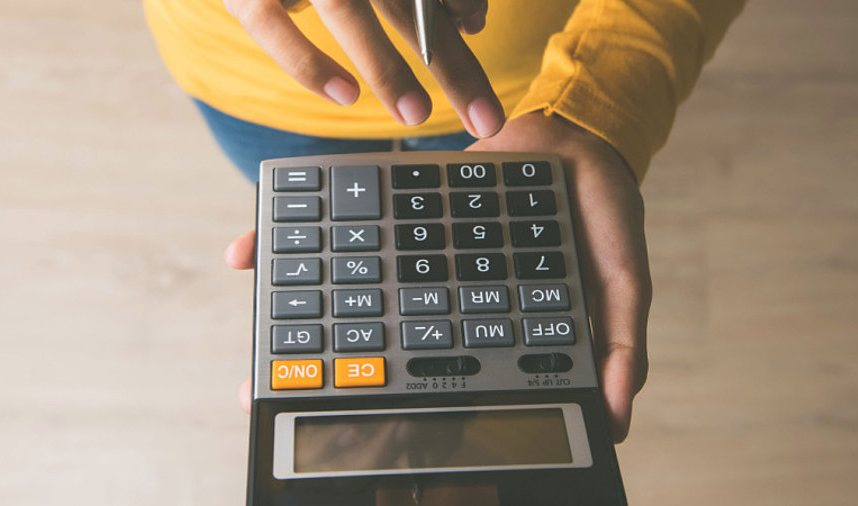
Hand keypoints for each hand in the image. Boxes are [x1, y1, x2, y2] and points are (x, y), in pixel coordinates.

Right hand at [222, 0, 504, 136]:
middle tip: (485, 118)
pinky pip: (270, 25)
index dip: (465, 9)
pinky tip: (346, 96)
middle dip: (451, 63)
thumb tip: (471, 22)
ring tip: (416, 116)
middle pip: (406, 6)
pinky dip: (308, 64)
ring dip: (387, 67)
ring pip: (346, 10)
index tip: (482, 51)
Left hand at [225, 112, 650, 441]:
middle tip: (267, 398)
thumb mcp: (624, 280)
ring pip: (353, 294)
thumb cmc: (601, 214)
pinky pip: (352, 234)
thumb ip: (623, 345)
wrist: (576, 135)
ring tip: (259, 352)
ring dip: (301, 317)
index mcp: (491, 323)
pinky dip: (306, 244)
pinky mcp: (400, 216)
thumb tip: (617, 418)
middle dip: (325, 375)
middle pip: (380, 344)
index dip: (398, 407)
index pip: (441, 377)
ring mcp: (421, 259)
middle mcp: (448, 297)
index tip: (355, 432)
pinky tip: (252, 254)